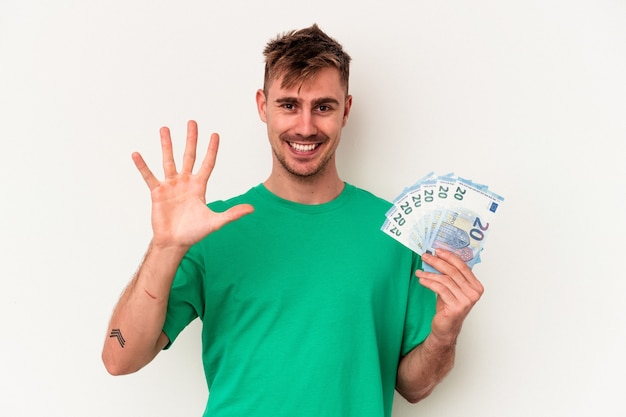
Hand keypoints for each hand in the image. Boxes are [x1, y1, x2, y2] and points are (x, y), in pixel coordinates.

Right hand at [132, 120, 253, 249]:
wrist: (174, 243)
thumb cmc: (194, 233)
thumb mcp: (215, 222)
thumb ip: (232, 214)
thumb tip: (251, 209)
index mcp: (199, 186)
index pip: (207, 163)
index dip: (212, 150)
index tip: (215, 134)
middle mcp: (185, 182)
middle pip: (189, 155)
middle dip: (191, 139)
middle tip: (192, 122)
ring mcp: (170, 186)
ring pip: (168, 160)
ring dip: (167, 145)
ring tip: (165, 129)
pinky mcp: (157, 192)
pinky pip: (149, 176)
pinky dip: (143, 166)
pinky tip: (137, 154)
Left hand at [415, 249, 483, 345]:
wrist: (446, 328)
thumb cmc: (448, 307)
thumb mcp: (451, 288)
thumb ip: (450, 275)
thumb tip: (437, 257)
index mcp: (476, 286)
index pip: (463, 266)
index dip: (449, 256)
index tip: (437, 250)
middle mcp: (473, 293)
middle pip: (453, 271)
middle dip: (437, 261)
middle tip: (425, 256)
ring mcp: (466, 301)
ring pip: (445, 280)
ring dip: (429, 274)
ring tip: (419, 272)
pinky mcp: (456, 307)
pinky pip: (440, 289)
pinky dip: (429, 283)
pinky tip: (422, 280)